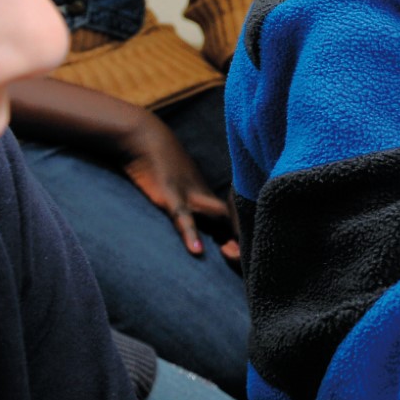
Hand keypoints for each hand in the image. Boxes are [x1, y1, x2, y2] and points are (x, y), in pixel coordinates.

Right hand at [117, 114, 240, 260]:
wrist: (145, 138)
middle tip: (254, 261)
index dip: (244, 235)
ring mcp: (191, 194)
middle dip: (245, 238)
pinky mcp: (170, 195)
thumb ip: (188, 203)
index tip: (252, 254)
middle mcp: (206, 196)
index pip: (235, 218)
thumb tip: (193, 224)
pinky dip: (190, 233)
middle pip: (234, 219)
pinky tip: (196, 251)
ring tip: (236, 257)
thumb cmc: (161, 165)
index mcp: (208, 197)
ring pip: (218, 216)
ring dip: (229, 236)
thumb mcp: (179, 185)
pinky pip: (182, 217)